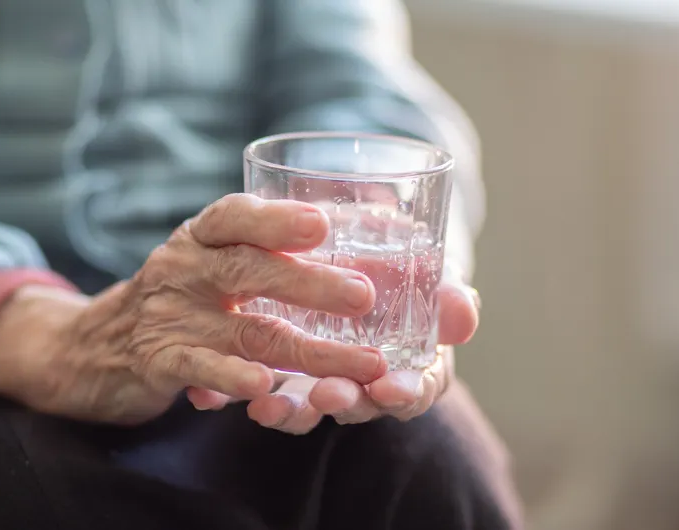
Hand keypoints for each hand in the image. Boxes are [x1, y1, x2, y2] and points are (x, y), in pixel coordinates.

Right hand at [0, 194, 386, 424]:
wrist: (87, 347)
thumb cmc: (171, 300)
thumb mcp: (204, 264)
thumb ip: (257, 254)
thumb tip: (348, 231)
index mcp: (199, 238)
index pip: (234, 216)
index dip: (278, 219)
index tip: (324, 224)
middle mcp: (183, 268)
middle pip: (251, 270)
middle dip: (312, 284)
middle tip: (365, 296)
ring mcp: (168, 315)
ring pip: (246, 330)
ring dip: (309, 349)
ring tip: (364, 364)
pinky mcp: (156, 360)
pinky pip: (199, 367)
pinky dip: (232, 376)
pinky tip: (265, 386)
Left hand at [186, 264, 479, 433]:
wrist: (333, 246)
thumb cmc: (388, 262)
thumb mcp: (418, 267)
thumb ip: (442, 292)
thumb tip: (465, 313)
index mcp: (404, 358)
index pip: (415, 389)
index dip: (407, 393)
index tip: (392, 389)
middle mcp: (359, 377)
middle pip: (357, 403)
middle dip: (345, 402)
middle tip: (329, 395)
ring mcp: (313, 377)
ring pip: (304, 405)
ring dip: (290, 409)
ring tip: (268, 406)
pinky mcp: (269, 369)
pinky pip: (253, 389)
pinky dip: (234, 395)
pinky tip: (212, 396)